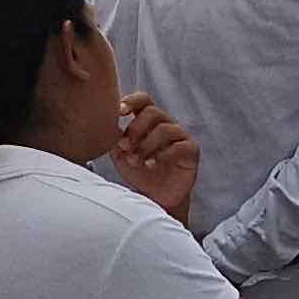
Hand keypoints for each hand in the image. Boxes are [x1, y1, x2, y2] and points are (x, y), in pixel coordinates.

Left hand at [110, 93, 201, 221]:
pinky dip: (161, 155)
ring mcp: (180, 135)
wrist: (157, 199)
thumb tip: (107, 127)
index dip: (132, 101)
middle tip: (125, 147)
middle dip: (135, 129)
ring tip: (136, 161)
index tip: (119, 111)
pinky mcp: (191, 150)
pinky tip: (150, 165)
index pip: (143, 99)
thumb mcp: (121, 156)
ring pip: (164, 129)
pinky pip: (178, 145)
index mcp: (149, 121)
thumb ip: (115, 140)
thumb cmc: (140, 174)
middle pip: (152, 112)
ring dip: (146, 145)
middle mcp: (166, 123)